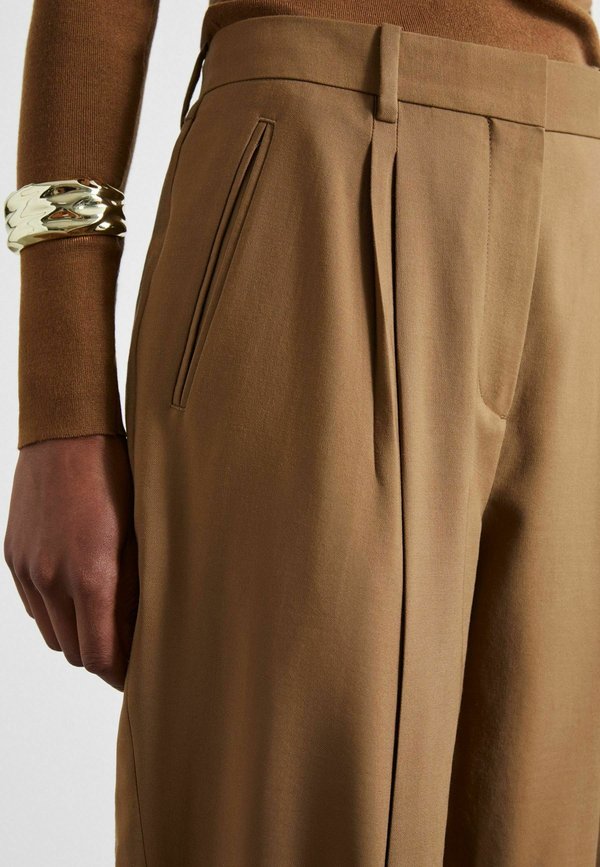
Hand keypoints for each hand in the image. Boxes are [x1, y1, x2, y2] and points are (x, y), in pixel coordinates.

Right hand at [4, 434, 137, 690]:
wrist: (66, 436)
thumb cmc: (116, 478)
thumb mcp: (139, 534)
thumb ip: (136, 588)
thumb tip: (141, 629)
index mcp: (91, 577)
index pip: (100, 655)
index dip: (120, 673)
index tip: (138, 674)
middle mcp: (52, 580)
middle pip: (74, 651)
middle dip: (102, 657)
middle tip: (127, 651)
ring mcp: (27, 570)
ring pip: (51, 633)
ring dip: (76, 636)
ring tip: (104, 623)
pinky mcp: (12, 557)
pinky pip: (32, 605)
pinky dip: (54, 612)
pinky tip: (76, 595)